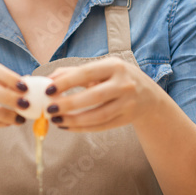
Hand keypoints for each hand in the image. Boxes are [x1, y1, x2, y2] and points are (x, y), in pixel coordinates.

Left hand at [43, 56, 160, 131]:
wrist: (148, 95)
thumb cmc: (115, 78)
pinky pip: (101, 126)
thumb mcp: (100, 69)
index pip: (87, 73)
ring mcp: (128, 103)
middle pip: (94, 96)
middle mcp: (124, 84)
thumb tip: (48, 80)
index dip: (66, 82)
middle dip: (69, 104)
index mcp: (115, 66)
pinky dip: (82, 128)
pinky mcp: (127, 119)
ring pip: (98, 115)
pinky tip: (67, 126)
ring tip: (55, 120)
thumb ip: (74, 72)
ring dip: (74, 120)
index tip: (48, 89)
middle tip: (49, 109)